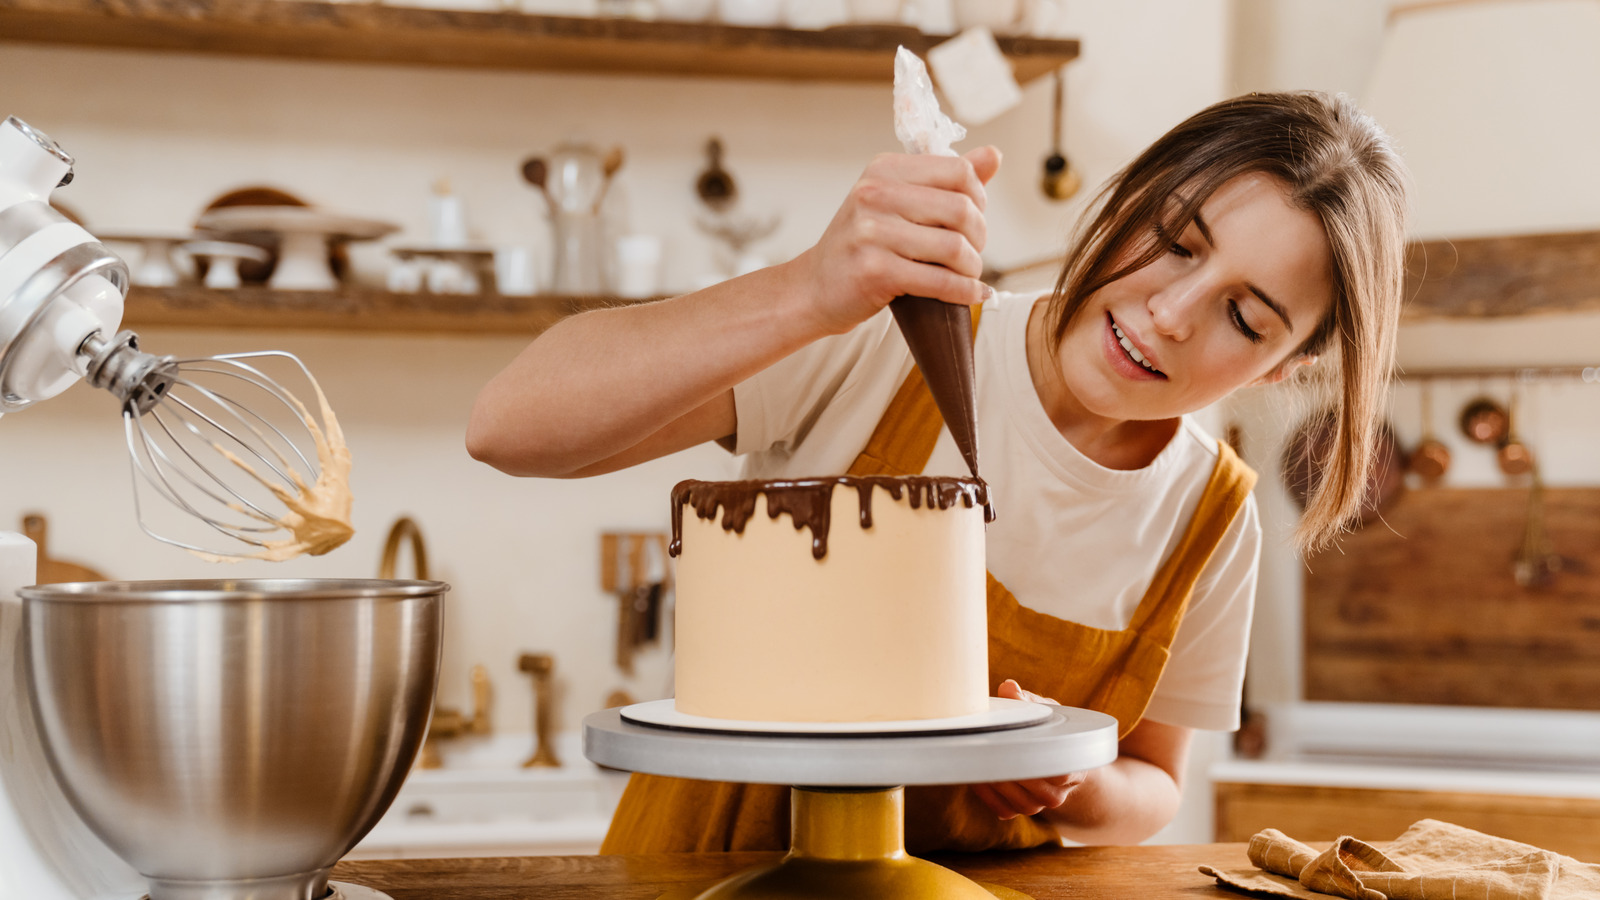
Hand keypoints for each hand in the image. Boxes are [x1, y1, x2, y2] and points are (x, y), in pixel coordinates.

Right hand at [790, 146, 1001, 335]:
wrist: (813, 288)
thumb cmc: (861, 246)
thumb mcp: (896, 202)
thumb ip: (944, 179)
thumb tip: (993, 155)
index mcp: (884, 169)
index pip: (959, 171)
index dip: (979, 197)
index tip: (973, 219)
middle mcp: (874, 194)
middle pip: (962, 209)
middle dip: (980, 237)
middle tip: (972, 253)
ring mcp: (872, 233)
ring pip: (955, 247)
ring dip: (973, 268)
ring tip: (968, 275)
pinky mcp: (875, 272)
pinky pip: (940, 281)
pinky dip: (965, 291)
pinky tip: (973, 293)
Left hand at [971, 679, 1087, 820]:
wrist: (1050, 760)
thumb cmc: (1050, 733)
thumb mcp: (1047, 713)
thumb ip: (1028, 701)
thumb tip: (1009, 688)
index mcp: (1073, 767)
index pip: (1062, 773)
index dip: (1039, 761)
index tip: (1019, 744)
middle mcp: (1058, 793)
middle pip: (1038, 790)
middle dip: (1012, 769)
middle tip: (989, 747)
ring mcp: (1038, 805)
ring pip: (1020, 803)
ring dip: (997, 782)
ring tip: (980, 758)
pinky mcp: (1018, 810)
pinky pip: (1003, 809)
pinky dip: (987, 794)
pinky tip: (976, 773)